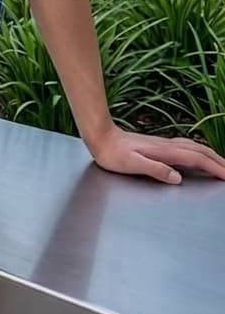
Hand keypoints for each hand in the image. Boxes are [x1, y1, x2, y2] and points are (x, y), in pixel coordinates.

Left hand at [88, 124, 224, 183]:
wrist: (100, 136)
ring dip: (209, 155)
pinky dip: (197, 151)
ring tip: (220, 163)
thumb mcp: (132, 164)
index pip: (196, 159)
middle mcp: (166, 145)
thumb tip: (177, 177)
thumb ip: (155, 170)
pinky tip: (195, 154)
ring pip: (193, 147)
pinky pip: (184, 147)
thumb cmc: (112, 153)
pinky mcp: (157, 144)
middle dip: (218, 161)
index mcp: (164, 152)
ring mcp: (162, 144)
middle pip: (199, 151)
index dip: (214, 168)